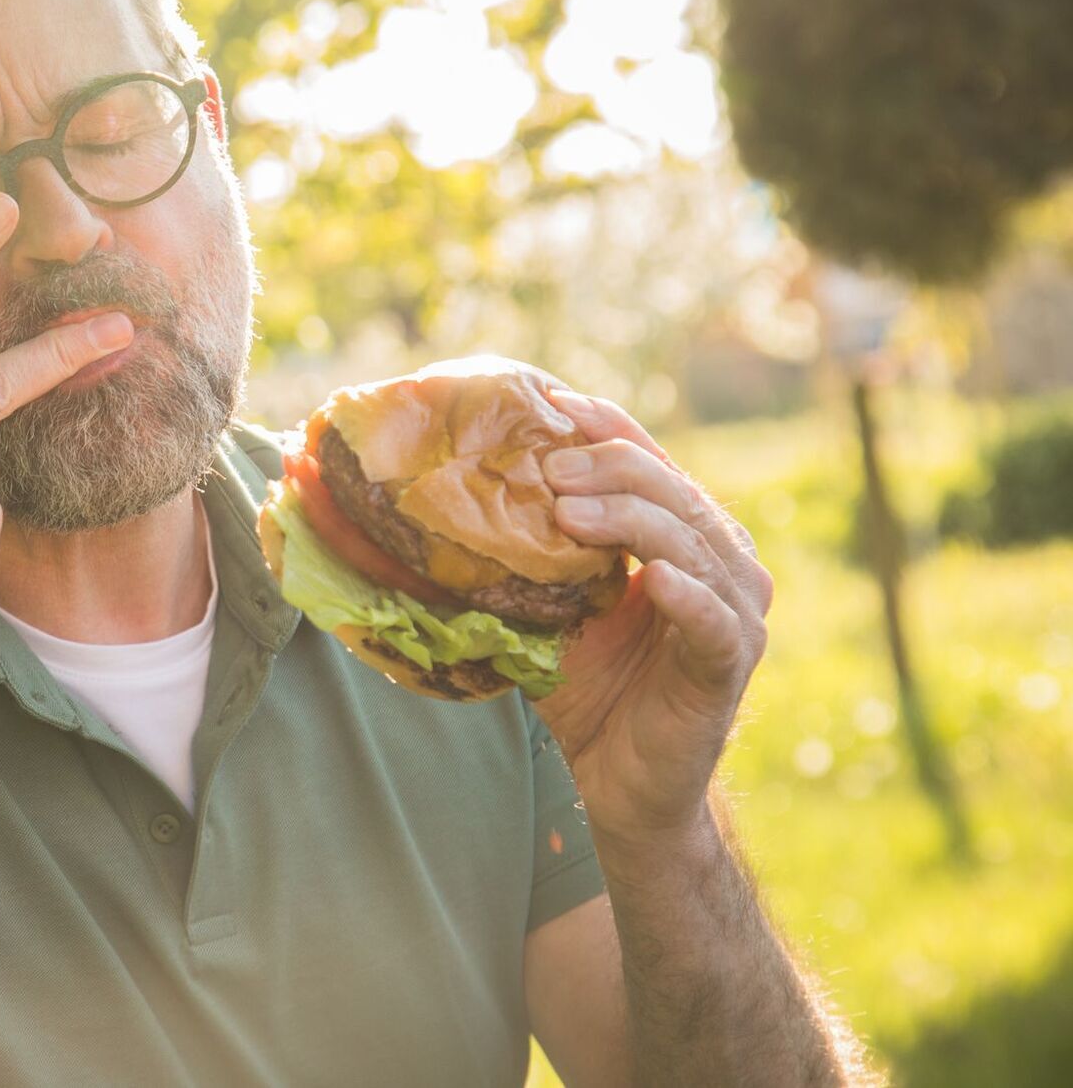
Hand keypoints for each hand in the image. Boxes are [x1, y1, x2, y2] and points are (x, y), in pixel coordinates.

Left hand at [529, 389, 773, 852]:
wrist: (615, 786)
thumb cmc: (584, 691)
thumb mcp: (550, 610)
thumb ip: (530, 557)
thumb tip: (455, 498)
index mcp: (681, 540)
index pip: (652, 464)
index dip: (609, 429)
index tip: (555, 402)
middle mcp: (720, 566)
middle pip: (673, 494)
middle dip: (612, 468)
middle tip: (551, 467)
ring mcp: (733, 615)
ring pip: (693, 544)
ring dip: (633, 520)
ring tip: (572, 509)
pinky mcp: (730, 666)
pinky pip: (714, 621)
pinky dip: (687, 595)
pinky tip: (654, 579)